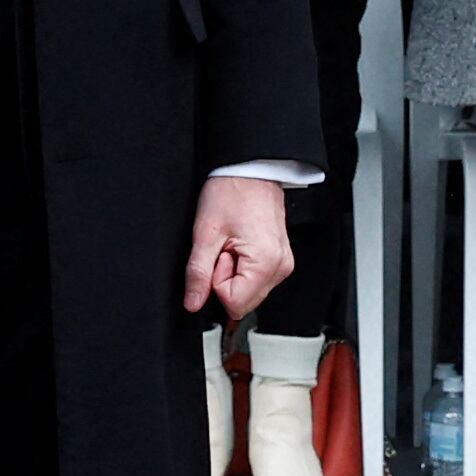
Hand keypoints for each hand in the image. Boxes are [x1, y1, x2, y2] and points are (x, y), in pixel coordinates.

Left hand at [182, 175, 293, 323]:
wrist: (250, 171)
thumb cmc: (232, 192)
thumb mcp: (205, 233)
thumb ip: (198, 273)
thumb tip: (193, 303)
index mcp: (265, 263)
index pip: (234, 304)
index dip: (217, 283)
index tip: (218, 257)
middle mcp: (280, 267)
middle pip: (243, 302)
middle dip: (225, 280)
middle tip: (224, 249)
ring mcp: (282, 264)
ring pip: (249, 293)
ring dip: (233, 274)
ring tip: (232, 244)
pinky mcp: (279, 260)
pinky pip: (255, 280)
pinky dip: (242, 268)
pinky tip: (240, 246)